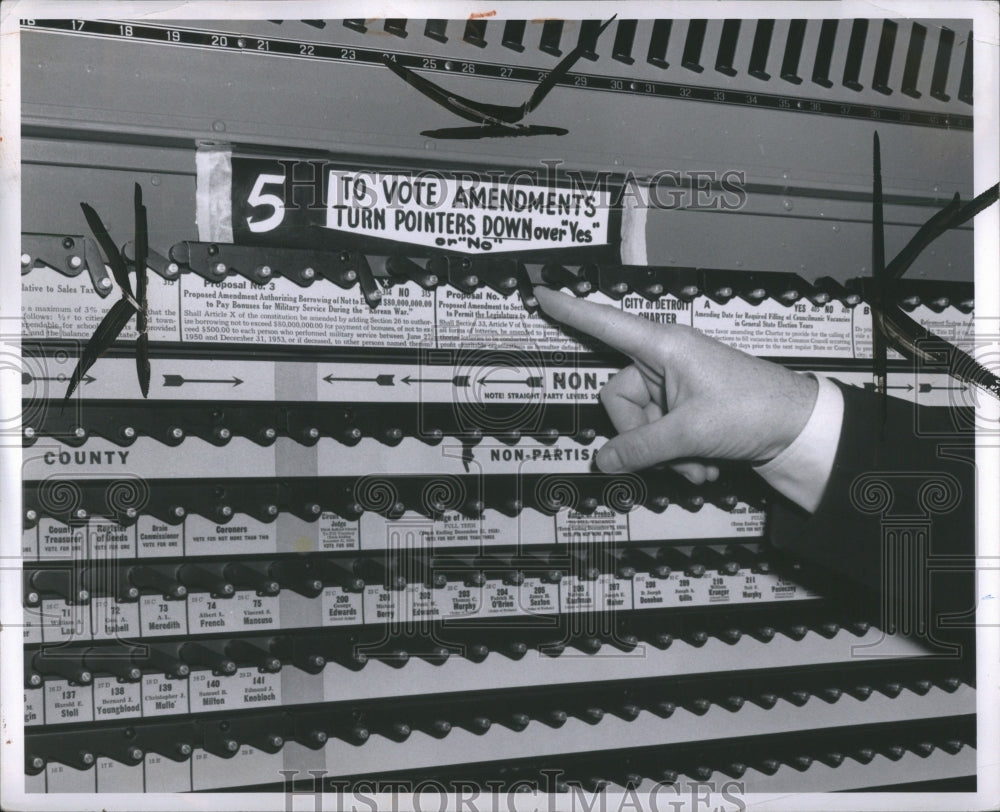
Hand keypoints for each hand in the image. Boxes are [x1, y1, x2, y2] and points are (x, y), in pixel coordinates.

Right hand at [533, 287, 818, 482]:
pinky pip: (658, 434)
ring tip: (697, 464)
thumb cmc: (754, 409)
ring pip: (640, 424)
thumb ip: (641, 448)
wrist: (800, 431)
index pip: (606, 323)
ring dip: (665, 453)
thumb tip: (603, 460)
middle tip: (673, 454)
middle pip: (618, 399)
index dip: (571, 311)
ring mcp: (675, 386)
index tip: (540, 294)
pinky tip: (703, 467)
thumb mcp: (691, 432)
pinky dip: (677, 456)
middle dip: (642, 437)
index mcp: (663, 346)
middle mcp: (664, 361)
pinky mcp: (686, 409)